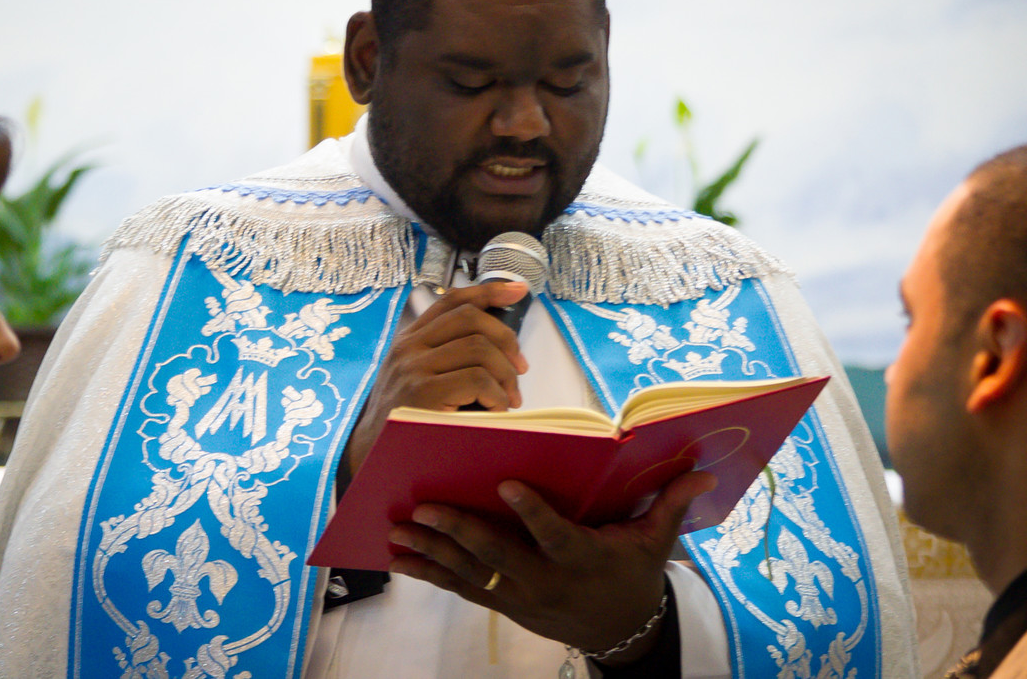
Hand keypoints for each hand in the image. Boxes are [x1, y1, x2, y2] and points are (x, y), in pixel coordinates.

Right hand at [343, 282, 529, 474]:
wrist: (371, 456)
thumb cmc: (404, 420)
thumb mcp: (416, 378)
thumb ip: (445, 357)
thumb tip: (500, 349)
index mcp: (410, 339)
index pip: (451, 300)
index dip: (488, 291)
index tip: (518, 291)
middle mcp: (409, 348)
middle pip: (470, 318)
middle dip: (506, 339)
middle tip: (519, 368)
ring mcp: (413, 369)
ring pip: (479, 348)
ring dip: (505, 374)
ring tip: (508, 398)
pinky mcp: (423, 394)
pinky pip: (477, 380)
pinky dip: (497, 395)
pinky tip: (496, 410)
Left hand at [386, 471, 716, 664]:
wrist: (621, 632)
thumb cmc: (636, 573)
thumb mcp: (657, 542)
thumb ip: (672, 504)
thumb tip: (704, 470)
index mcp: (584, 558)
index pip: (555, 535)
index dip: (532, 512)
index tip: (504, 483)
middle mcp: (548, 581)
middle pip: (499, 557)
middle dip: (459, 532)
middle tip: (423, 508)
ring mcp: (522, 598)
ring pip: (471, 575)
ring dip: (432, 553)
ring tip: (397, 531)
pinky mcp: (505, 605)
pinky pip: (463, 590)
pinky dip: (431, 573)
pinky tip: (400, 559)